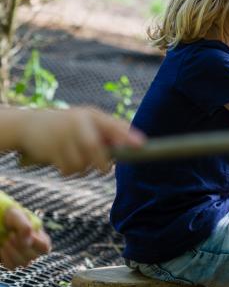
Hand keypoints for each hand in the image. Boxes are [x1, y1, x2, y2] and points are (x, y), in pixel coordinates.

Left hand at [0, 207, 50, 269]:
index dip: (35, 242)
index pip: (45, 247)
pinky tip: (2, 248)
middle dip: (20, 246)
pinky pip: (12, 266)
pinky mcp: (12, 262)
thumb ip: (24, 225)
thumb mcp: (16, 215)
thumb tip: (28, 239)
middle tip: (10, 235)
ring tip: (6, 241)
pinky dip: (6, 257)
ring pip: (24, 263)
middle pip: (34, 256)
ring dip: (12, 252)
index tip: (22, 232)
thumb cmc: (9, 216)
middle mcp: (34, 250)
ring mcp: (23, 257)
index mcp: (40, 238)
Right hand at [18, 108, 143, 174]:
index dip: (126, 136)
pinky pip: (68, 170)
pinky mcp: (49, 150)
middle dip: (102, 163)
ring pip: (82, 163)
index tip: (140, 145)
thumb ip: (111, 129)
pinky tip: (65, 161)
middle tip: (104, 168)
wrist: (29, 125)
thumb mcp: (89, 120)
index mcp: (91, 115)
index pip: (111, 125)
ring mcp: (61, 136)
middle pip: (95, 148)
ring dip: (84, 169)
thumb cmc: (69, 125)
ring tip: (78, 159)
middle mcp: (77, 123)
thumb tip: (138, 142)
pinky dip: (70, 171)